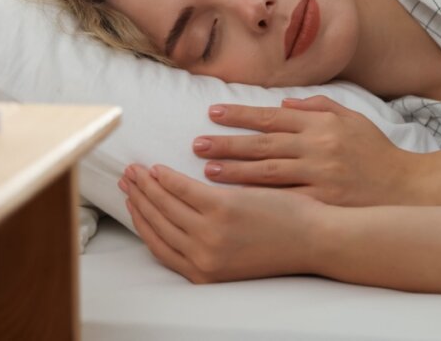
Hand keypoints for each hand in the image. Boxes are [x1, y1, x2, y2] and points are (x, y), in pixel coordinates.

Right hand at [119, 163, 325, 282]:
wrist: (315, 240)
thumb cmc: (283, 245)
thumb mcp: (238, 259)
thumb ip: (211, 247)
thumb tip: (189, 226)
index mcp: (203, 272)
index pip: (159, 246)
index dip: (141, 222)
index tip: (131, 204)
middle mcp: (201, 257)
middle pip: (156, 225)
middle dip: (136, 201)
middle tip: (125, 181)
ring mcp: (210, 234)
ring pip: (164, 206)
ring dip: (145, 186)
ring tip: (135, 171)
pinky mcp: (223, 209)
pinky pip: (183, 190)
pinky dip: (166, 179)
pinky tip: (158, 168)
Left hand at [193, 95, 413, 206]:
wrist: (407, 188)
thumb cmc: (376, 152)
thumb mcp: (352, 119)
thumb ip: (318, 107)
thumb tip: (284, 102)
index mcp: (322, 124)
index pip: (273, 116)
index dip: (241, 114)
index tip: (213, 113)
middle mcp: (319, 147)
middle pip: (264, 142)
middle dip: (228, 142)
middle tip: (197, 142)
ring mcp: (320, 176)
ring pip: (268, 171)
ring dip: (235, 169)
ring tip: (208, 168)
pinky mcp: (323, 202)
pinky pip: (284, 198)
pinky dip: (258, 197)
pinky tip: (236, 198)